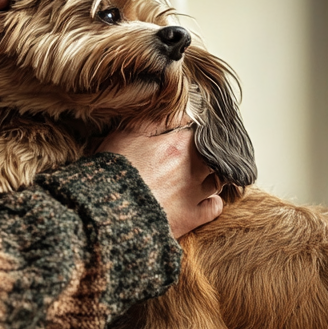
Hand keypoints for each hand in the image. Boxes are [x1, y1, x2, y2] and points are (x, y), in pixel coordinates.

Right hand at [98, 118, 222, 237]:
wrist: (110, 211)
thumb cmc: (114, 171)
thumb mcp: (126, 135)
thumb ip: (154, 120)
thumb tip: (180, 111)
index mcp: (179, 145)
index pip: (202, 130)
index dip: (195, 131)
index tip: (187, 134)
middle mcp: (193, 168)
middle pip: (214, 155)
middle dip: (206, 154)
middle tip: (193, 154)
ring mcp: (194, 194)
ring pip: (217, 179)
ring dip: (210, 176)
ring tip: (198, 175)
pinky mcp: (191, 217)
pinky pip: (214, 206)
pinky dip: (212, 201)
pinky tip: (204, 198)